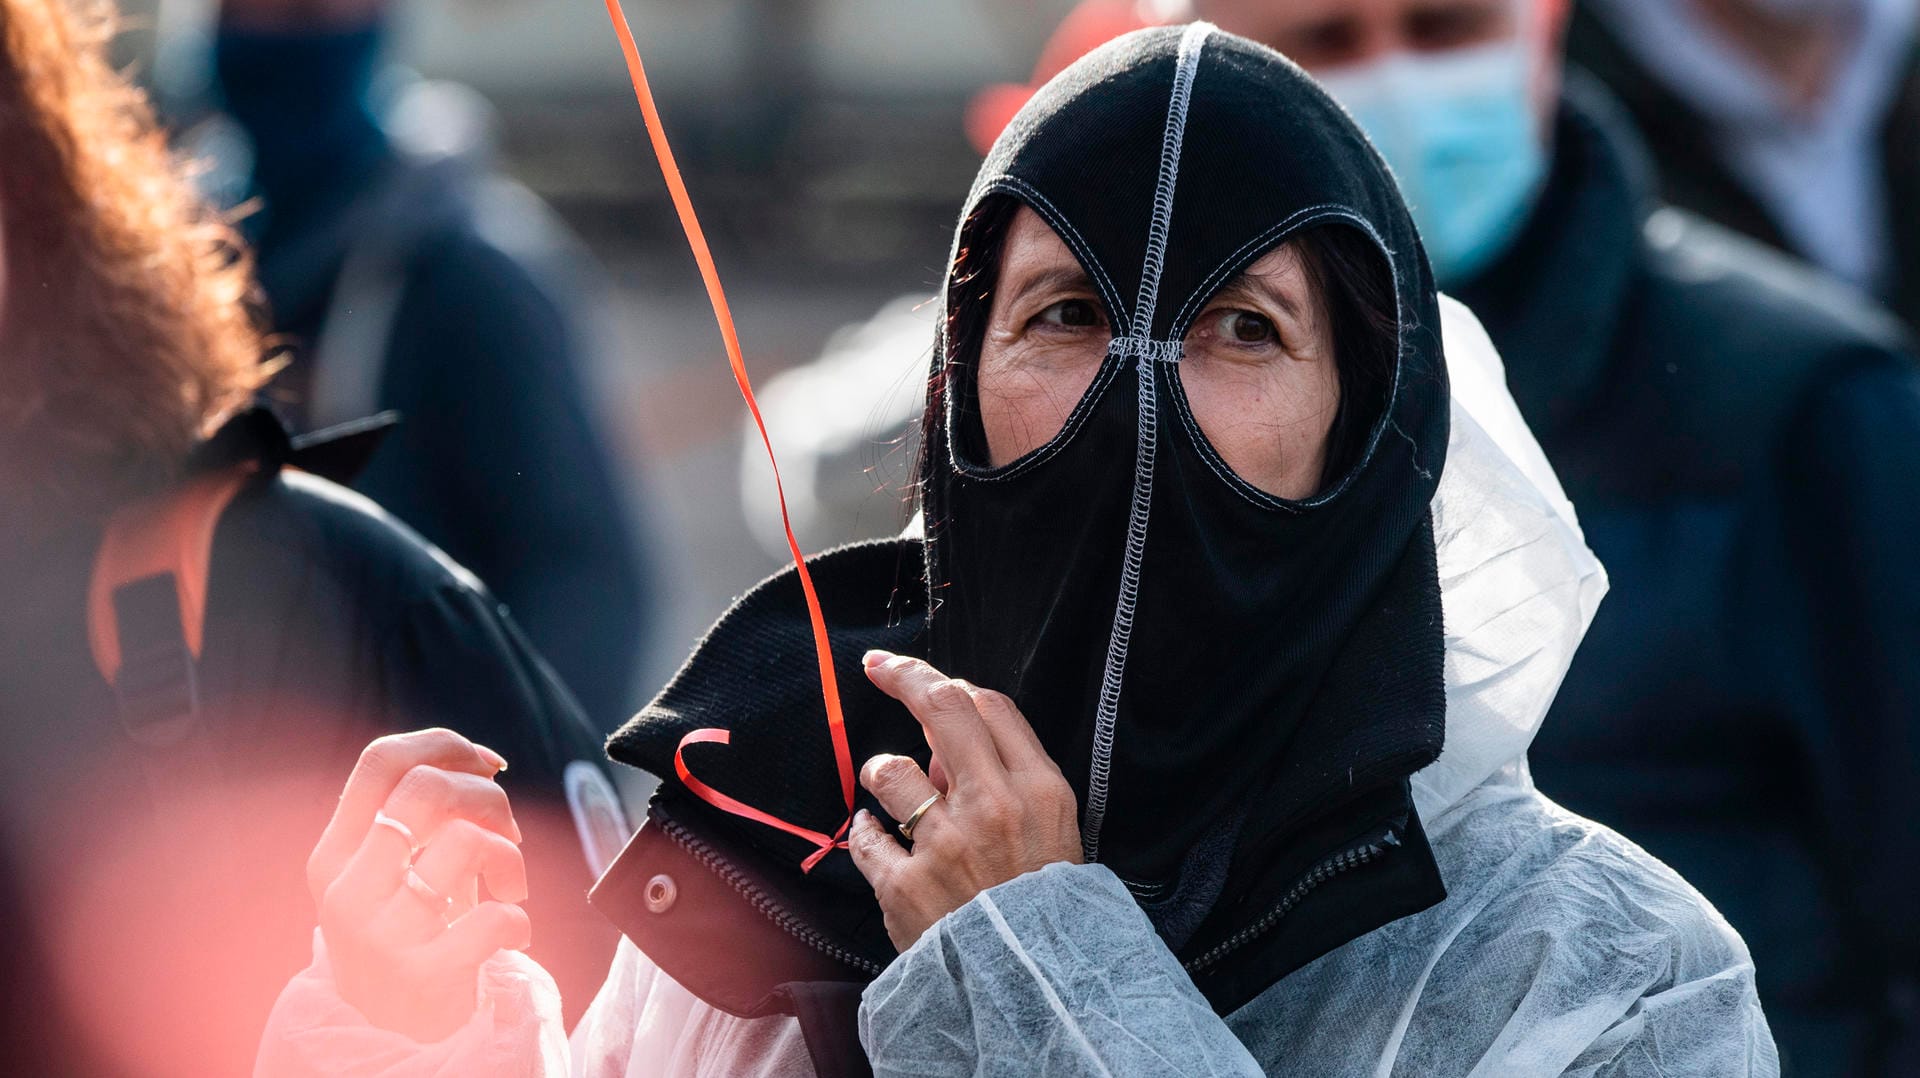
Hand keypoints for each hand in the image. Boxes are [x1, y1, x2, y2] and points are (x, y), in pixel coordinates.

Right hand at [307, 729, 530, 1040]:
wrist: (392, 1031)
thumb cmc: (408, 932)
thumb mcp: (392, 870)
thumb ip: (421, 816)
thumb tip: (483, 760)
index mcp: (334, 852)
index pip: (380, 760)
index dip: (444, 744)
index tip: (487, 765)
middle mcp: (347, 887)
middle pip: (427, 788)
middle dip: (488, 797)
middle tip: (506, 831)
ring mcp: (380, 932)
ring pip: (466, 841)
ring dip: (509, 857)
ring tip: (508, 886)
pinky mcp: (421, 973)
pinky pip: (494, 917)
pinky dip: (518, 919)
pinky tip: (510, 933)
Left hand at [849, 651, 1082, 951]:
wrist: (1039, 991)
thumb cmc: (1045, 910)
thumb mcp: (1052, 836)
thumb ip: (1007, 782)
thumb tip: (944, 748)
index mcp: (1039, 790)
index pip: (988, 705)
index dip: (947, 681)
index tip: (919, 676)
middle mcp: (993, 806)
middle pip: (940, 708)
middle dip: (902, 676)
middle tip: (877, 666)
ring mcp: (946, 845)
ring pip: (890, 768)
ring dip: (882, 772)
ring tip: (887, 793)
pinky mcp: (905, 886)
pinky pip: (865, 836)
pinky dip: (866, 835)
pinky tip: (876, 841)